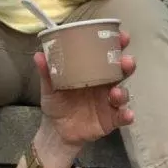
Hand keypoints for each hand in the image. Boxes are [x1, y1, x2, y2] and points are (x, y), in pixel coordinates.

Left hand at [36, 30, 134, 150]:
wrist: (56, 131)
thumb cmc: (57, 104)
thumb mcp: (50, 88)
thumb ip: (47, 73)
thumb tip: (39, 55)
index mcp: (93, 72)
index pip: (108, 55)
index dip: (117, 45)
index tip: (122, 36)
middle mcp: (105, 85)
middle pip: (121, 71)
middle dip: (127, 64)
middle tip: (126, 61)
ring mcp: (109, 103)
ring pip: (123, 93)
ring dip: (123, 92)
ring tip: (115, 92)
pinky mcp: (111, 120)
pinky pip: (122, 117)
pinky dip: (126, 115)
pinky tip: (127, 115)